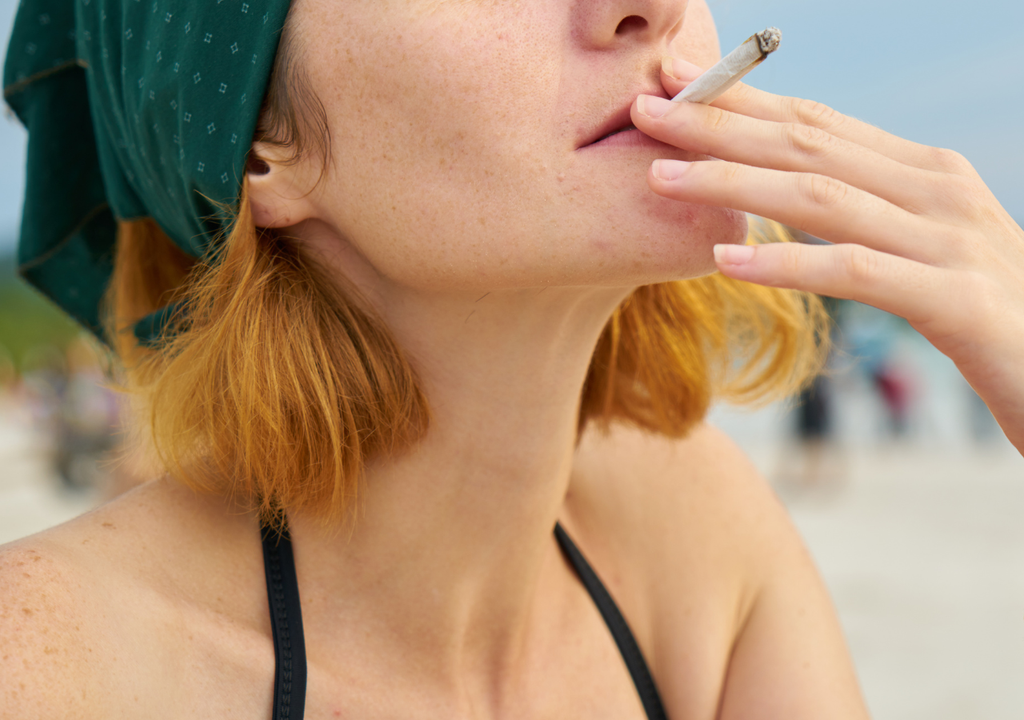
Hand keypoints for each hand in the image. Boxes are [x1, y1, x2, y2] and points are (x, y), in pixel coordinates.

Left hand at [631, 58, 1023, 454]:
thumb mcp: (923, 248)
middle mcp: (938, 192)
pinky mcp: (957, 300)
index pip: (818, 123)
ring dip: (734, 182)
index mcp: (925, 173)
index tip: (674, 79)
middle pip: (809, 145)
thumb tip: (788, 192)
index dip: (743, 99)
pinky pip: (856, 272)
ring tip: (660, 177)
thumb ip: (868, 214)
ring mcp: (951, 240)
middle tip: (645, 109)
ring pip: (823, 197)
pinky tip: (724, 258)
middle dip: (720, 124)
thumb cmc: (985, 314)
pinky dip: (787, 262)